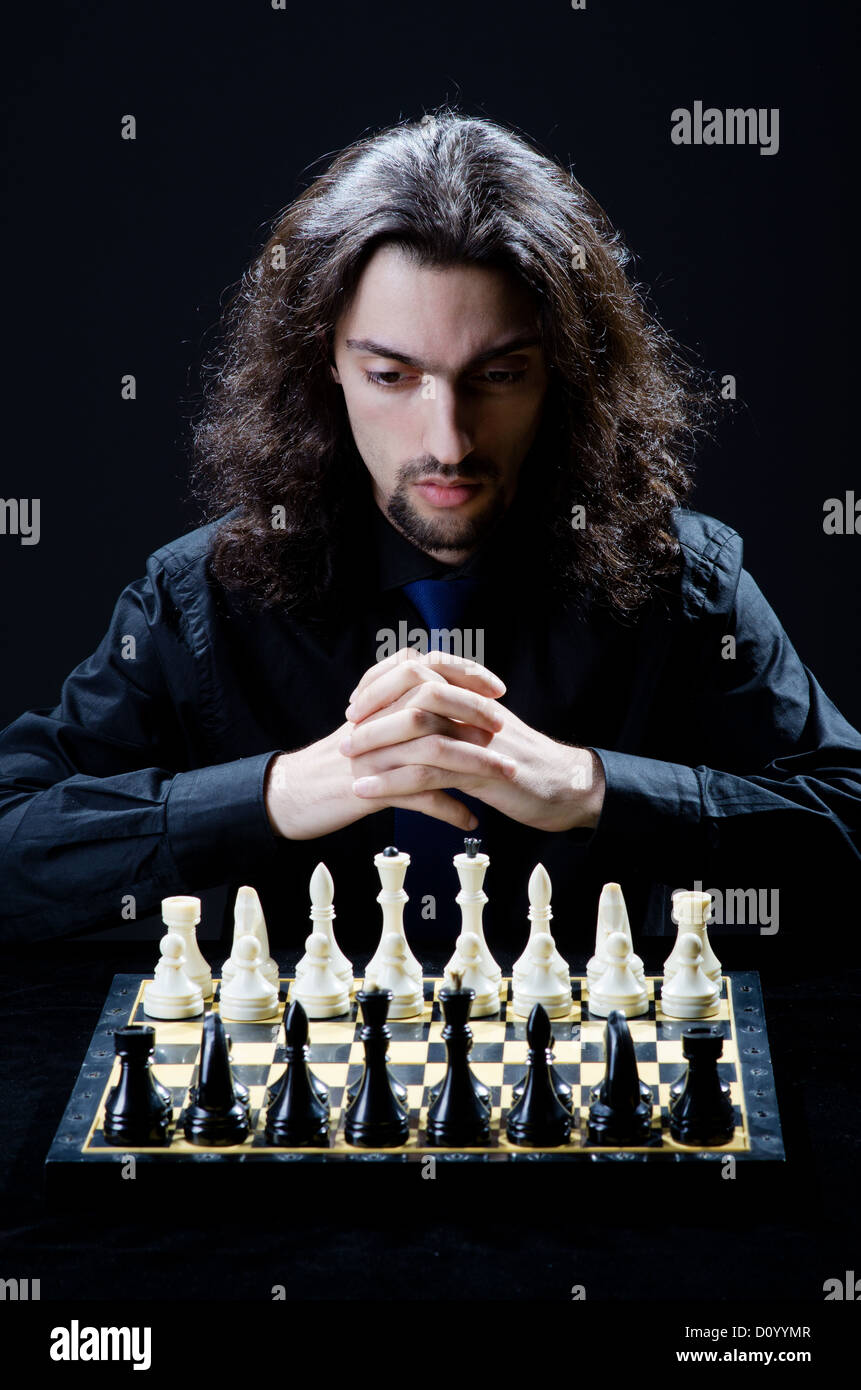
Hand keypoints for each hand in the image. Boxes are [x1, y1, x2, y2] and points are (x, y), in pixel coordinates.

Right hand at [264, 648, 508, 838]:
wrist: (291, 794)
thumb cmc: (334, 762)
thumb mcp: (367, 725)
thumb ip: (397, 705)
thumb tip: (441, 695)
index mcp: (378, 701)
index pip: (426, 669)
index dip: (464, 674)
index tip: (496, 689)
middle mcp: (377, 721)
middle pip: (434, 702)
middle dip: (475, 713)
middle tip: (504, 728)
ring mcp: (374, 754)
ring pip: (433, 749)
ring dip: (474, 763)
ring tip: (504, 775)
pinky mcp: (370, 789)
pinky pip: (418, 797)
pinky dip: (448, 808)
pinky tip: (470, 819)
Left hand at [345, 649, 605, 832]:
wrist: (568, 788)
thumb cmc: (524, 763)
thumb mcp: (486, 731)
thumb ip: (455, 717)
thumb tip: (414, 713)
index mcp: (472, 695)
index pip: (418, 670)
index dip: (382, 682)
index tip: (357, 703)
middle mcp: (473, 709)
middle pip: (412, 691)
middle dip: (372, 709)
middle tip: (346, 732)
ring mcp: (478, 738)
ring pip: (416, 729)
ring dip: (375, 745)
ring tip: (347, 761)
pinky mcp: (481, 773)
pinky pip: (427, 773)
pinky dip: (391, 782)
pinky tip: (367, 791)